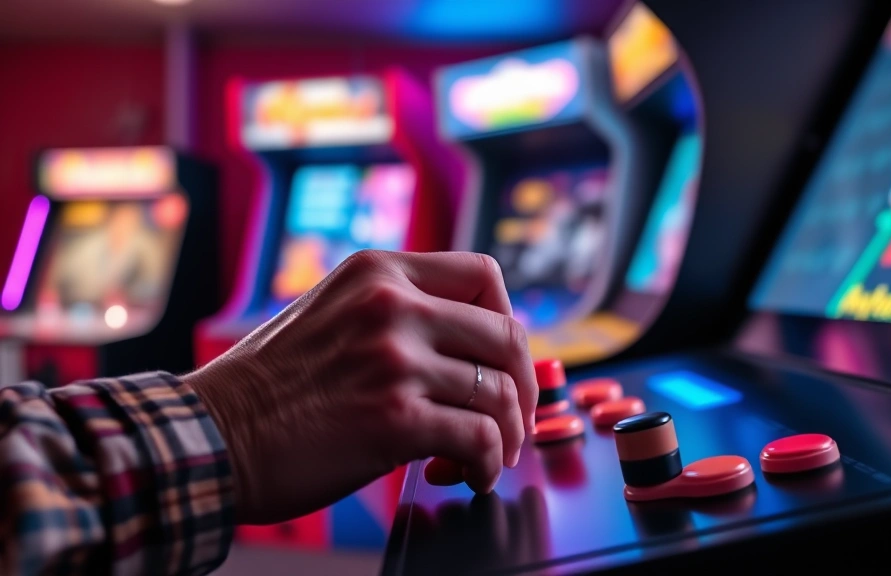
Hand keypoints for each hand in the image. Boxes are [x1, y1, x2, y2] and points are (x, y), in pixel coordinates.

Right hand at [186, 250, 537, 523]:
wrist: (208, 435)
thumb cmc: (266, 386)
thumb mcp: (331, 313)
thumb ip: (392, 311)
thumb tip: (463, 343)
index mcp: (379, 272)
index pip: (485, 277)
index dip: (508, 322)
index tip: (499, 361)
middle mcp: (393, 305)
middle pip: (507, 336)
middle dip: (521, 387)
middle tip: (512, 419)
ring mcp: (395, 360)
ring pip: (499, 392)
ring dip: (507, 435)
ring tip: (488, 456)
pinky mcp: (395, 419)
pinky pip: (481, 439)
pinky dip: (489, 465)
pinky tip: (468, 476)